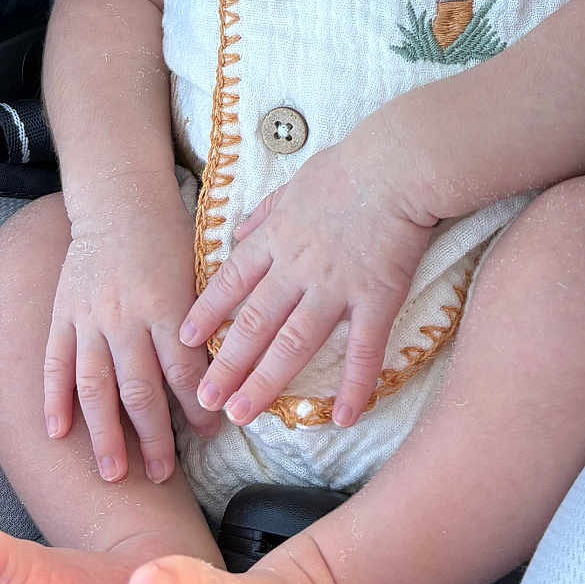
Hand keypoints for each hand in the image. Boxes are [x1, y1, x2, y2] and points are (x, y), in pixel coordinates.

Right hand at [45, 177, 222, 482]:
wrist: (120, 199)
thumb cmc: (168, 234)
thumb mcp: (196, 270)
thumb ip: (202, 318)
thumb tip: (223, 366)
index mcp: (165, 305)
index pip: (184, 370)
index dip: (198, 407)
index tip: (213, 432)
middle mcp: (125, 317)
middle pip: (139, 390)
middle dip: (153, 437)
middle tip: (160, 474)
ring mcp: (89, 318)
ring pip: (94, 387)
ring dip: (104, 435)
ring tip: (113, 473)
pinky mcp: (63, 314)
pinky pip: (55, 363)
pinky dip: (54, 400)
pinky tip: (57, 433)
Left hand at [178, 130, 437, 428]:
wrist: (398, 164)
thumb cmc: (352, 166)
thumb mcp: (296, 182)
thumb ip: (266, 211)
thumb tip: (239, 232)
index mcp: (278, 237)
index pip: (232, 281)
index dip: (208, 312)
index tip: (185, 340)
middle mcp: (298, 267)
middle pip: (253, 323)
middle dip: (225, 364)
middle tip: (204, 399)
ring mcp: (336, 286)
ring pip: (293, 343)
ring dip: (265, 382)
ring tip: (241, 414)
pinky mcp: (376, 297)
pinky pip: (364, 349)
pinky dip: (354, 386)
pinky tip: (341, 419)